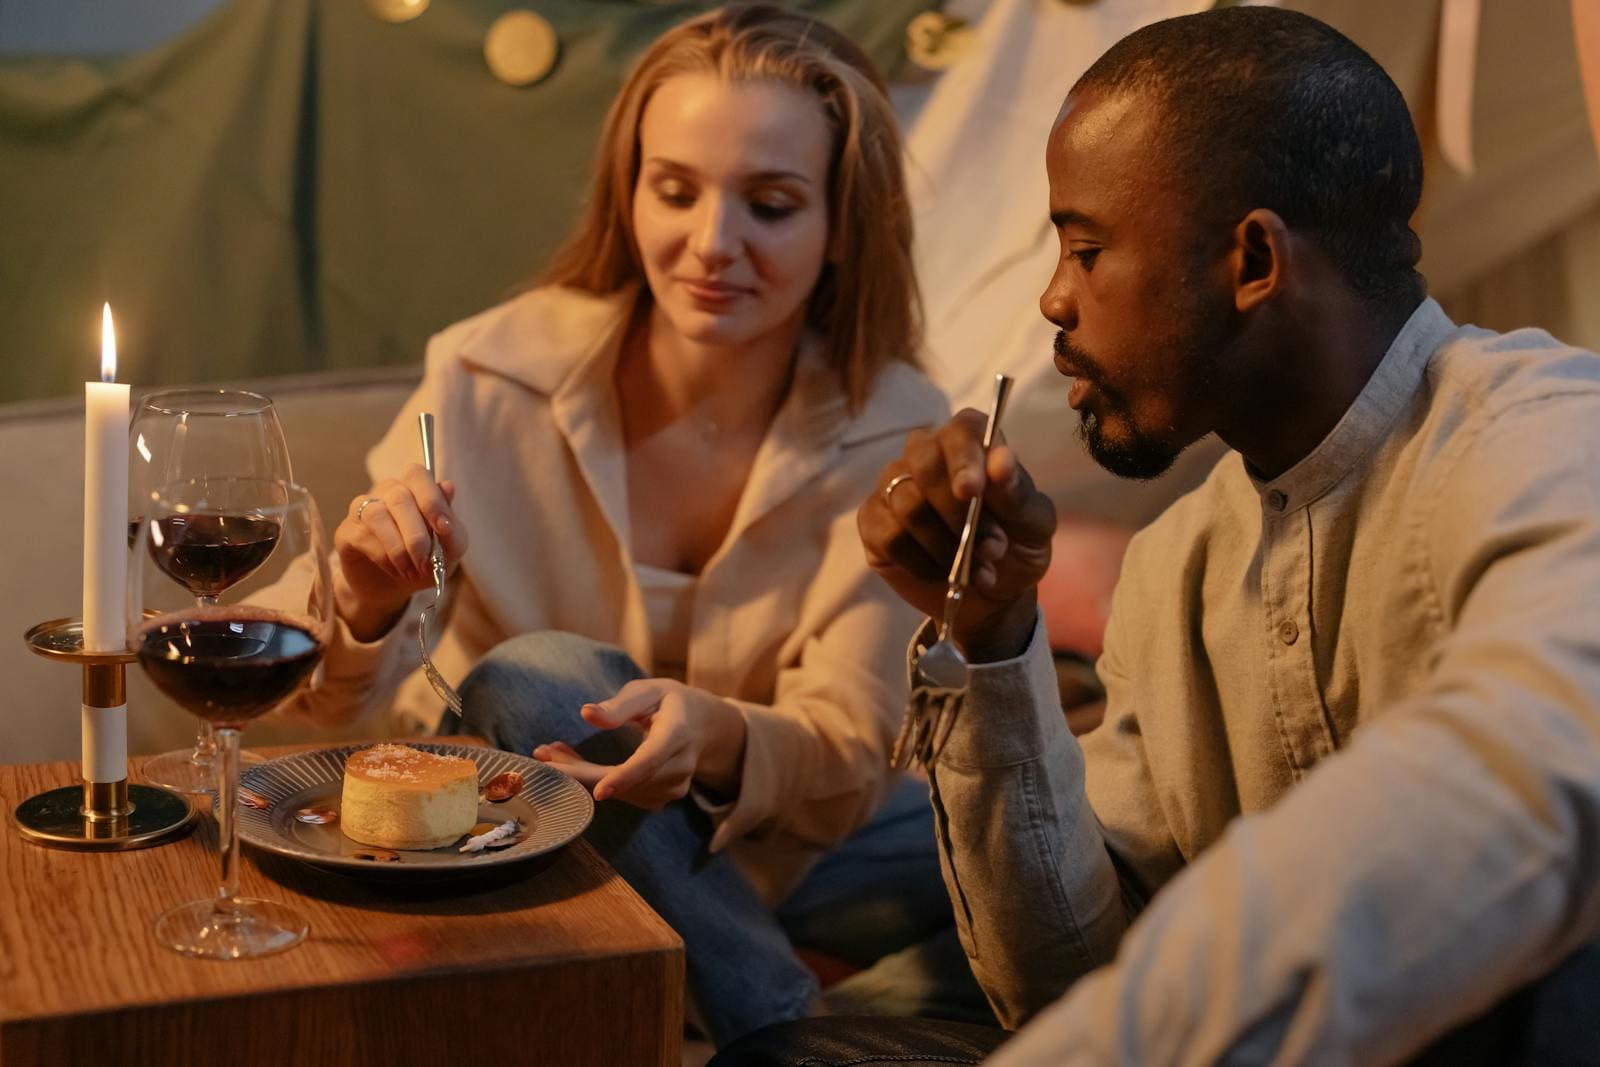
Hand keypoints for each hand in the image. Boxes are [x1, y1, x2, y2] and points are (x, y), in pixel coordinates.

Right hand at [332, 464, 468, 641]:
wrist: (395, 590)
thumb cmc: (425, 561)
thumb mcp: (449, 549)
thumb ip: (451, 523)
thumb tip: (448, 486)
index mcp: (414, 489)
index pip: (417, 475)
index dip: (431, 499)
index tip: (443, 529)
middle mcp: (387, 492)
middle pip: (399, 496)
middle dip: (416, 534)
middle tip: (426, 563)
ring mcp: (362, 509)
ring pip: (376, 514)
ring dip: (398, 548)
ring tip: (411, 571)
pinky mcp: (346, 531)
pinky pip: (362, 536)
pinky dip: (384, 557)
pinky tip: (396, 571)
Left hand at [533, 679, 747, 808]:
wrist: (705, 727)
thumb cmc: (670, 702)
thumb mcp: (649, 690)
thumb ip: (619, 705)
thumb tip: (586, 714)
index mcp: (678, 733)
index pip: (652, 759)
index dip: (625, 776)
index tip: (600, 791)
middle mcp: (680, 767)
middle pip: (627, 780)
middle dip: (581, 772)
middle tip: (542, 756)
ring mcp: (673, 788)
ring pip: (620, 792)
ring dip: (581, 776)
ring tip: (551, 752)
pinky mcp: (662, 799)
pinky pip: (623, 796)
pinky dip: (595, 783)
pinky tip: (572, 765)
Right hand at [857, 409, 1055, 661]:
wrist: (993, 595)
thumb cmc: (1016, 546)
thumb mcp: (1035, 525)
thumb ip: (1019, 494)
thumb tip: (1001, 463)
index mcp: (971, 443)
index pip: (962, 430)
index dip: (965, 458)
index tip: (973, 491)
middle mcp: (926, 454)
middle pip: (924, 463)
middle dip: (958, 514)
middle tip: (991, 548)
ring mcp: (894, 486)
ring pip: (908, 505)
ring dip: (947, 546)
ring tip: (975, 568)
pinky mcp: (874, 522)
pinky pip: (890, 536)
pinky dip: (922, 563)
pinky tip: (942, 572)